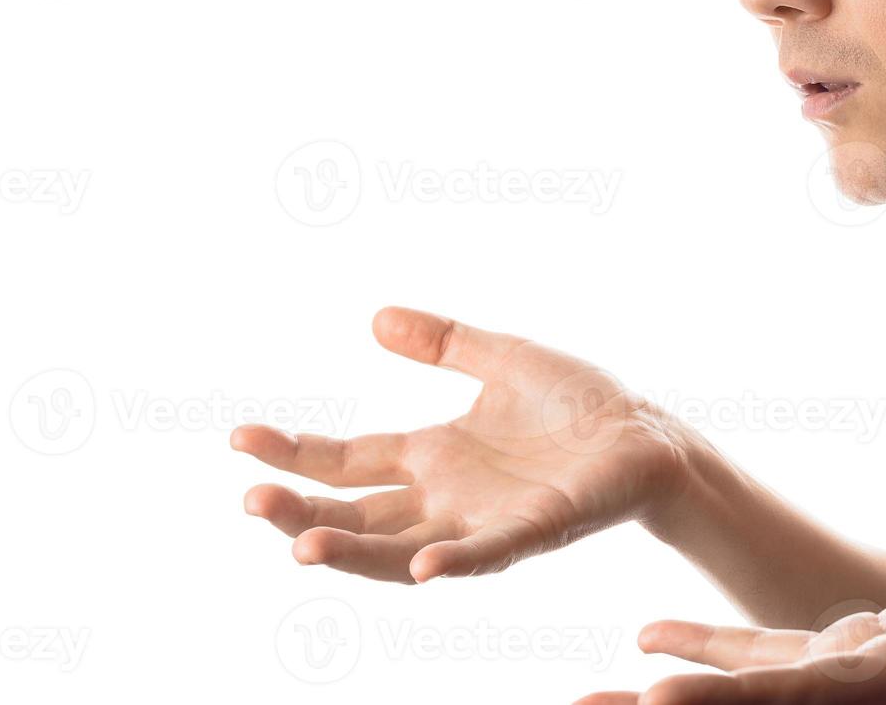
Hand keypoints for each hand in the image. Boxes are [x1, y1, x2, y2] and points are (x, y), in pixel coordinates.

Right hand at [231, 306, 689, 583]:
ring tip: (301, 545)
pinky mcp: (535, 529)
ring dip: (354, 552)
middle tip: (251, 500)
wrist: (647, 434)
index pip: (347, 461)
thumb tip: (375, 318)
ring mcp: (486, 521)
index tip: (239, 438)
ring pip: (404, 550)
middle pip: (358, 515)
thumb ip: (443, 342)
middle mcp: (447, 498)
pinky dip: (454, 563)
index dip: (295, 454)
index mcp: (434, 456)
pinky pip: (488, 555)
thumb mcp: (502, 358)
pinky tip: (421, 567)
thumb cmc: (579, 406)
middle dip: (302, 512)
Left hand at [576, 508, 885, 703]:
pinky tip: (650, 638)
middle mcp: (865, 694)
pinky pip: (769, 663)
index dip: (729, 698)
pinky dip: (710, 654)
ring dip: (670, 693)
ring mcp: (853, 682)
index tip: (655, 699)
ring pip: (746, 691)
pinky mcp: (853, 662)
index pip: (802, 695)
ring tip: (588, 692)